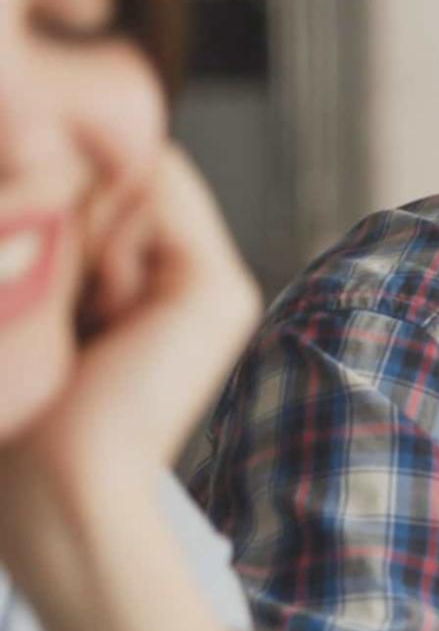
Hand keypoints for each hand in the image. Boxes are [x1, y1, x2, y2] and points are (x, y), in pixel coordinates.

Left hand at [0, 146, 267, 630]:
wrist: (59, 484)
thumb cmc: (26, 408)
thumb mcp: (37, 292)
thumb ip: (58, 220)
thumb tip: (64, 146)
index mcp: (151, 283)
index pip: (106, 173)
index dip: (60, 183)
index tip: (34, 258)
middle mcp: (192, 276)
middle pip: (119, 167)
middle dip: (67, 203)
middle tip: (51, 291)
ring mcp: (216, 283)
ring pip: (134, 170)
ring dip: (81, 217)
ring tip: (74, 306)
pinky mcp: (221, 291)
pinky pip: (156, 192)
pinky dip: (108, 233)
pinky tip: (102, 305)